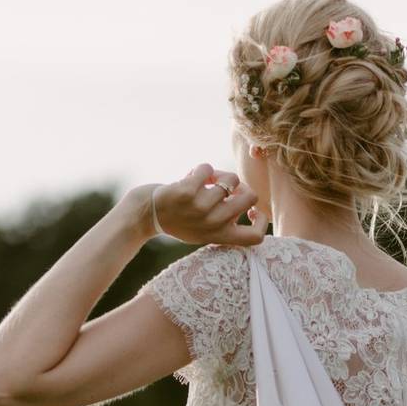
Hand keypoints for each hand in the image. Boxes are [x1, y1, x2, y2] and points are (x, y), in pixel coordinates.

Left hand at [126, 164, 268, 244]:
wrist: (145, 215)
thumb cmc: (177, 220)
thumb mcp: (203, 231)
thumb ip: (224, 219)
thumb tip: (244, 192)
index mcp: (219, 236)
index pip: (256, 237)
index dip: (262, 220)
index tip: (251, 211)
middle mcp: (213, 224)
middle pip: (250, 198)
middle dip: (242, 186)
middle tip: (228, 187)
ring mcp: (200, 208)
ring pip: (231, 179)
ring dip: (219, 174)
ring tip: (206, 180)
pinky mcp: (187, 192)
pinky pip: (208, 168)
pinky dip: (201, 168)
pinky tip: (192, 176)